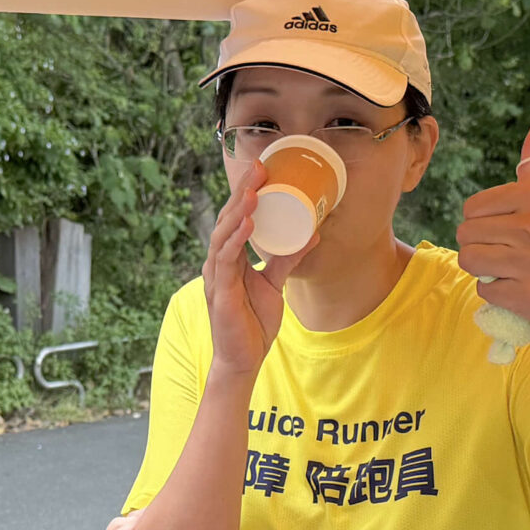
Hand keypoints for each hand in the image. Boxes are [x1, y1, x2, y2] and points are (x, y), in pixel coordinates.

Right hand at [202, 159, 295, 379]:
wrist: (243, 360)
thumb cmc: (254, 323)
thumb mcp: (275, 284)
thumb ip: (289, 259)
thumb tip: (312, 233)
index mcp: (229, 258)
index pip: (235, 218)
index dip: (246, 193)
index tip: (262, 170)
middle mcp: (218, 263)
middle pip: (227, 220)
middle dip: (242, 193)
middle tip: (259, 168)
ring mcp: (216, 277)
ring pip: (223, 235)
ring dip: (239, 211)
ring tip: (255, 190)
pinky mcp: (220, 293)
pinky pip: (226, 261)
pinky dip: (236, 240)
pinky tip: (248, 224)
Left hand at [455, 113, 529, 331]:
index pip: (472, 208)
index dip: (482, 223)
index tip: (505, 230)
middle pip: (465, 235)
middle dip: (479, 246)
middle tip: (507, 252)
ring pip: (470, 261)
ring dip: (484, 269)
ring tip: (510, 269)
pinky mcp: (529, 294)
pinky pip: (485, 290)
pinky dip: (497, 293)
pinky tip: (520, 287)